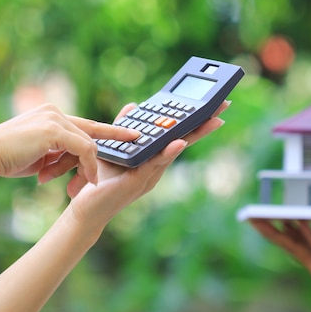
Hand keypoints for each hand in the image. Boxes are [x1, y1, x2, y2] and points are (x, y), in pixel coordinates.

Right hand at [0, 103, 139, 185]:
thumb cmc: (7, 158)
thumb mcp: (38, 154)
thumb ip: (56, 152)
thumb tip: (69, 161)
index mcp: (51, 115)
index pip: (84, 124)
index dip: (106, 130)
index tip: (127, 132)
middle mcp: (55, 112)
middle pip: (90, 131)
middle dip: (113, 139)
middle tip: (137, 138)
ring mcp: (55, 119)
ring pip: (88, 142)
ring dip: (91, 165)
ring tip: (92, 182)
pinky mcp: (55, 130)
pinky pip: (83, 149)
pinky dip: (88, 165)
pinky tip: (89, 179)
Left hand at [65, 101, 229, 230]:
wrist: (86, 208)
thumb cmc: (100, 180)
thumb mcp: (114, 149)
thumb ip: (123, 129)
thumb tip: (133, 106)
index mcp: (154, 158)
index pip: (178, 134)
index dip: (194, 120)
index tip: (211, 103)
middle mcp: (157, 167)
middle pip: (185, 140)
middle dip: (205, 123)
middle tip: (224, 106)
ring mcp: (151, 175)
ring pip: (175, 150)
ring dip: (195, 134)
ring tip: (213, 120)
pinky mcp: (138, 181)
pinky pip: (155, 164)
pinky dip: (168, 153)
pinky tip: (179, 142)